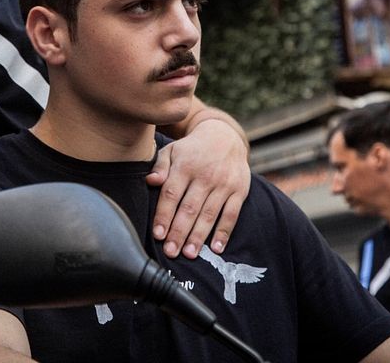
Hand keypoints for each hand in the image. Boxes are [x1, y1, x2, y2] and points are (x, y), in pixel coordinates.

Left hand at [146, 117, 250, 258]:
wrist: (224, 137)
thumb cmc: (192, 149)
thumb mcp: (173, 150)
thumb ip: (160, 166)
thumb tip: (150, 181)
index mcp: (185, 166)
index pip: (172, 194)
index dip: (164, 215)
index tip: (158, 235)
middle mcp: (205, 176)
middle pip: (190, 208)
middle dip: (179, 232)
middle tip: (171, 251)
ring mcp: (223, 184)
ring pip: (209, 214)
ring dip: (199, 236)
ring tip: (189, 253)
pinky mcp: (239, 190)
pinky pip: (231, 214)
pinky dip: (224, 232)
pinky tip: (216, 248)